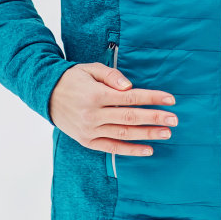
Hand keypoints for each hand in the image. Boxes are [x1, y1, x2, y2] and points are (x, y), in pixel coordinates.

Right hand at [48, 62, 178, 156]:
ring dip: (147, 134)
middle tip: (174, 119)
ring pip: (123, 134)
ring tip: (166, 133)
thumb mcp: (90, 69)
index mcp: (95, 95)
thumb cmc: (72, 78)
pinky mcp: (86, 141)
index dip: (152, 98)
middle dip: (154, 118)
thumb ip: (111, 76)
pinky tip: (147, 150)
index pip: (130, 98)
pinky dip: (130, 150)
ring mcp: (89, 130)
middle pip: (130, 117)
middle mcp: (93, 115)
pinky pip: (111, 148)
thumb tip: (130, 87)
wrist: (46, 94)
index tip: (170, 99)